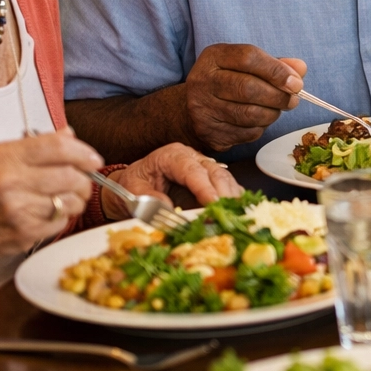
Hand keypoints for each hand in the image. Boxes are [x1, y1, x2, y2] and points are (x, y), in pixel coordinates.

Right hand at [0, 128, 100, 287]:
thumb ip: (36, 146)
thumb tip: (71, 135)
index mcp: (4, 157)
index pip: (60, 147)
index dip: (84, 152)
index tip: (93, 159)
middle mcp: (11, 182)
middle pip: (72, 176)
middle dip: (85, 179)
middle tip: (81, 181)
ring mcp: (18, 210)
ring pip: (72, 201)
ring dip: (75, 200)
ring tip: (63, 198)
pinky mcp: (24, 234)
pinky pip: (62, 222)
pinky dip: (61, 218)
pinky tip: (45, 214)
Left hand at [102, 143, 243, 219]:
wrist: (134, 183)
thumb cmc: (134, 184)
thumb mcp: (132, 190)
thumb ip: (147, 197)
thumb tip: (168, 207)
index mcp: (172, 155)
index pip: (192, 170)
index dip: (205, 187)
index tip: (213, 203)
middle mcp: (191, 157)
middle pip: (214, 172)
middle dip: (224, 193)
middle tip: (228, 214)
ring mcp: (203, 165)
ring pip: (225, 178)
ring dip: (232, 197)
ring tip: (236, 215)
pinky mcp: (210, 178)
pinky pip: (227, 185)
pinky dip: (234, 198)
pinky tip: (238, 211)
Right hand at [183, 44, 306, 151]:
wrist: (194, 110)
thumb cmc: (229, 83)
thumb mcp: (247, 66)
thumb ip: (275, 65)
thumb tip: (300, 68)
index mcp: (214, 56)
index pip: (248, 57)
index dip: (277, 70)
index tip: (296, 82)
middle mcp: (203, 80)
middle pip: (248, 88)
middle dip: (278, 96)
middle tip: (293, 100)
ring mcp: (202, 108)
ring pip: (249, 114)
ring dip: (272, 114)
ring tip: (277, 109)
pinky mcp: (208, 132)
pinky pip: (245, 133)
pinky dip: (260, 128)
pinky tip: (259, 121)